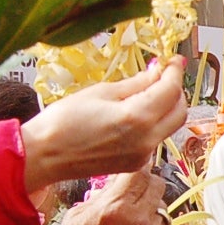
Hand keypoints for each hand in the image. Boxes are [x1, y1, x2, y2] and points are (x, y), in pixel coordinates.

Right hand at [21, 58, 187, 191]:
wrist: (44, 156)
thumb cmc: (63, 120)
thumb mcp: (100, 92)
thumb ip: (135, 83)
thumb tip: (157, 72)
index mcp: (137, 118)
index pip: (170, 90)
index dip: (174, 72)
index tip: (173, 60)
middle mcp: (147, 140)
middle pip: (179, 112)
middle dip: (176, 91)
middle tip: (163, 75)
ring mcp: (143, 155)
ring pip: (169, 126)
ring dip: (166, 107)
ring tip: (147, 91)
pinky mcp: (136, 163)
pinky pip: (155, 139)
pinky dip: (153, 123)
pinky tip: (135, 113)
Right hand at [41, 170, 167, 224]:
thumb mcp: (75, 219)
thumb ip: (99, 197)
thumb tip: (115, 182)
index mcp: (113, 208)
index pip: (139, 171)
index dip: (135, 169)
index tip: (131, 172)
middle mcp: (137, 220)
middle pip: (156, 184)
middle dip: (145, 186)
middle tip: (132, 194)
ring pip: (163, 206)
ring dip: (151, 208)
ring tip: (132, 220)